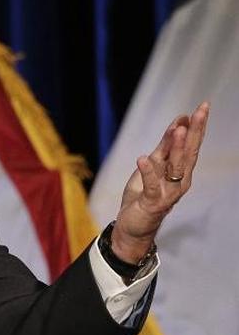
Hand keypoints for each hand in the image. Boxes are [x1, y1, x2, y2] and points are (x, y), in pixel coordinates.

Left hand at [112, 102, 208, 262]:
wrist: (133, 227)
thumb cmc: (143, 195)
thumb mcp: (152, 167)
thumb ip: (164, 148)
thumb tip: (179, 123)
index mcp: (181, 171)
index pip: (192, 145)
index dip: (197, 127)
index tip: (202, 107)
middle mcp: (180, 180)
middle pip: (189, 153)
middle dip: (195, 131)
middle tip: (200, 111)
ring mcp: (168, 192)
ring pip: (175, 167)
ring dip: (176, 147)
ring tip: (177, 129)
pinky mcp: (153, 202)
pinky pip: (151, 185)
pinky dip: (148, 172)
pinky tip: (142, 158)